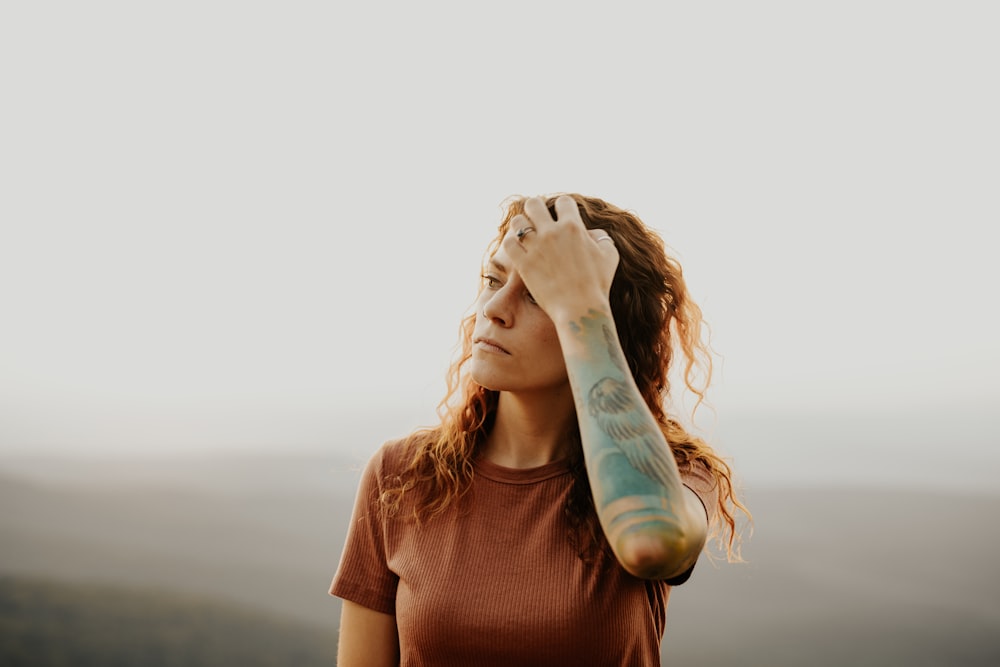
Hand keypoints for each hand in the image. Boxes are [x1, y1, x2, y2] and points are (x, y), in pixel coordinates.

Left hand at [500, 195, 619, 322]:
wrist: (580, 310)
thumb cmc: (597, 285)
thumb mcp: (609, 257)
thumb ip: (601, 238)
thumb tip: (591, 232)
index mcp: (573, 227)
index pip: (562, 201)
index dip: (562, 208)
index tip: (559, 216)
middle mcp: (552, 233)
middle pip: (534, 204)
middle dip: (535, 209)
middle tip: (537, 220)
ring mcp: (536, 248)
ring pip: (518, 222)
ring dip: (521, 226)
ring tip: (526, 235)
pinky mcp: (523, 264)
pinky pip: (509, 244)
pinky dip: (512, 244)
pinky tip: (518, 250)